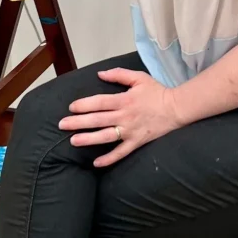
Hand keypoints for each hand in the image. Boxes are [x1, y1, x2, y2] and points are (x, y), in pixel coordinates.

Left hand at [59, 69, 184, 167]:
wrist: (176, 109)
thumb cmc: (156, 92)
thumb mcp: (139, 78)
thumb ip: (119, 74)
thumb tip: (100, 74)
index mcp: (124, 100)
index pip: (100, 102)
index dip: (84, 105)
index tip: (71, 107)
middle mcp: (125, 116)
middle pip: (98, 119)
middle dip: (78, 122)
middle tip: (62, 125)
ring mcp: (130, 131)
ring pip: (106, 137)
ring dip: (89, 139)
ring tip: (73, 141)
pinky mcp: (136, 142)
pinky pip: (121, 152)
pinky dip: (109, 159)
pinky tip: (96, 163)